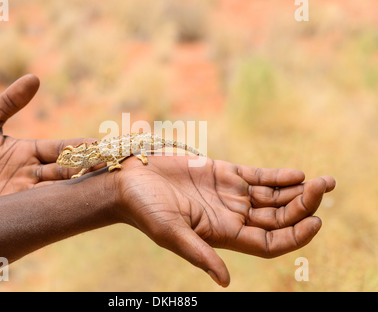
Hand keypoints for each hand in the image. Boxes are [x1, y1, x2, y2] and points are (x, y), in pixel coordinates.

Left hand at [0, 74, 91, 206]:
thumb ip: (9, 102)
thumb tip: (34, 78)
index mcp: (30, 152)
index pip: (64, 148)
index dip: (83, 147)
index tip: (104, 144)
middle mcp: (33, 173)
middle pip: (68, 169)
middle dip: (90, 167)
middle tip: (111, 164)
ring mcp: (25, 192)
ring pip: (58, 188)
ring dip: (78, 185)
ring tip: (98, 182)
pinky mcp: (14, 208)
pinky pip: (39, 205)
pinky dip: (54, 202)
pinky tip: (69, 200)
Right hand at [114, 155, 334, 286]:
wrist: (131, 182)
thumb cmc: (145, 210)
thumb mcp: (171, 234)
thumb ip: (199, 254)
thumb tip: (226, 282)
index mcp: (223, 236)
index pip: (270, 243)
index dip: (295, 236)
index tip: (315, 222)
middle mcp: (232, 217)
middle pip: (278, 217)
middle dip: (304, 206)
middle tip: (324, 189)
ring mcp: (230, 195)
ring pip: (273, 196)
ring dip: (298, 190)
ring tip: (323, 182)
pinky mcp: (224, 173)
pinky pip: (258, 176)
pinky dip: (278, 176)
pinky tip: (296, 174)